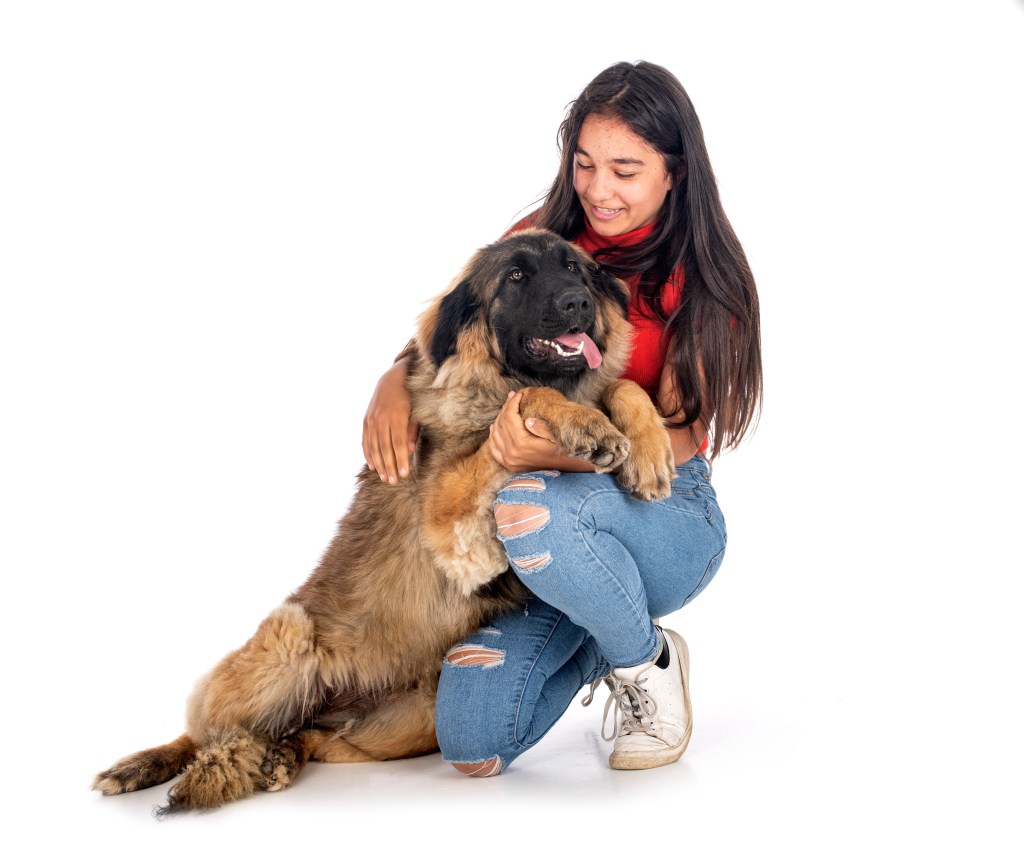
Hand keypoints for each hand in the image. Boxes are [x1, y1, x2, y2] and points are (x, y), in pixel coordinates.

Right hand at [362, 358, 418, 483]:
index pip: (398, 443)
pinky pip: (365, 440)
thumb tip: (411, 450)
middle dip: (390, 466)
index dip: (401, 460)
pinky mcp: (366, 420)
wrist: (393, 379)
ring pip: (374, 446)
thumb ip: (413, 430)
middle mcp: (381, 418)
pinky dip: (368, 454)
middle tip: (394, 482)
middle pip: (385, 448)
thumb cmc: (409, 397)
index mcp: (396, 416)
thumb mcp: (416, 411)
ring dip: (379, 464)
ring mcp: (372, 419)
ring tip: (384, 477)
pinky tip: (373, 466)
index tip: (405, 474)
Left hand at [488, 391, 561, 472]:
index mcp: (522, 443)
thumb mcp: (556, 436)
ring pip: (495, 434)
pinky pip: (494, 449)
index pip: (510, 417)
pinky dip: (493, 436)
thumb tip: (527, 420)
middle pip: (501, 423)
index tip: (518, 394)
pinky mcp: (509, 466)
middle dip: (506, 407)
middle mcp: (512, 453)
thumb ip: (542, 428)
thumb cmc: (564, 450)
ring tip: (507, 408)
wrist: (566, 469)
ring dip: (499, 418)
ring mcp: (509, 460)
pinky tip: (495, 427)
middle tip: (512, 396)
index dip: (512, 402)